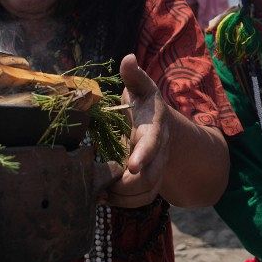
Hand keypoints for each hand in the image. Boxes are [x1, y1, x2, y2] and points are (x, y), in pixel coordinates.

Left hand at [104, 54, 170, 207]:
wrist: (162, 127)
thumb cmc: (145, 106)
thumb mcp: (142, 89)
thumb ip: (134, 77)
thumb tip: (128, 58)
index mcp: (155, 130)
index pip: (152, 144)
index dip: (144, 155)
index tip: (131, 166)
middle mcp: (158, 153)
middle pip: (150, 177)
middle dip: (126, 186)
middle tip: (102, 185)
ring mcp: (154, 169)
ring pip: (145, 194)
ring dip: (122, 198)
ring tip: (99, 193)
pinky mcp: (147, 182)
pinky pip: (140, 200)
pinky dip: (121, 203)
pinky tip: (103, 197)